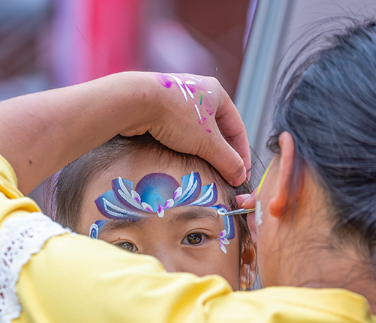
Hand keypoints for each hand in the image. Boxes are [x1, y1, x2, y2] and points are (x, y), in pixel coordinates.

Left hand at [120, 73, 250, 185]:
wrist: (134, 102)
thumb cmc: (174, 115)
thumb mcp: (207, 142)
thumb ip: (227, 160)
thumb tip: (240, 176)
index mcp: (216, 93)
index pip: (237, 128)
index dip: (242, 153)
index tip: (241, 174)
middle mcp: (199, 93)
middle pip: (218, 130)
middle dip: (222, 154)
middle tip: (225, 175)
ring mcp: (179, 100)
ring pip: (198, 131)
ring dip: (204, 151)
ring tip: (206, 170)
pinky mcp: (160, 109)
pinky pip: (180, 131)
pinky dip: (186, 146)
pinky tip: (184, 159)